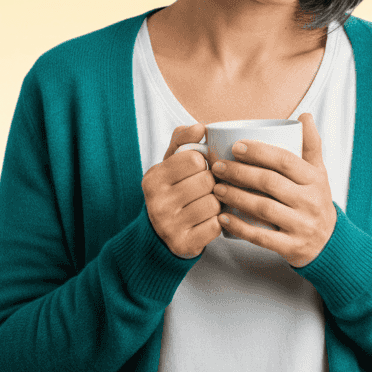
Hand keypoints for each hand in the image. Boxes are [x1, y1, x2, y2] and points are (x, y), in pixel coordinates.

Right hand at [141, 123, 221, 258]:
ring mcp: (169, 226)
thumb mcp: (170, 164)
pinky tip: (208, 221)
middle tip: (206, 189)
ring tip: (207, 204)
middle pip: (206, 181)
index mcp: (153, 178)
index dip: (203, 163)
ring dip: (217, 203)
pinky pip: (216, 226)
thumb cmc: (172, 191)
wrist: (159, 235)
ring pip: (214, 203)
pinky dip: (218, 222)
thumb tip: (200, 127)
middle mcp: (157, 202)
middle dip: (212, 183)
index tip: (199, 170)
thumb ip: (183, 140)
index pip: (194, 159)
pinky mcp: (183, 244)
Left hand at [211, 113, 335, 267]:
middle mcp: (309, 202)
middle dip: (240, 173)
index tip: (236, 146)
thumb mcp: (319, 173)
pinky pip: (262, 237)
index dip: (260, 152)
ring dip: (236, 197)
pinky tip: (222, 218)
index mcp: (315, 179)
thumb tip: (304, 116)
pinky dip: (240, 227)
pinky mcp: (291, 247)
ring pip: (263, 209)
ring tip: (216, 188)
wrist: (329, 242)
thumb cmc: (316, 201)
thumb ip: (311, 144)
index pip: (286, 161)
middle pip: (270, 183)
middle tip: (217, 166)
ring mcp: (301, 225)